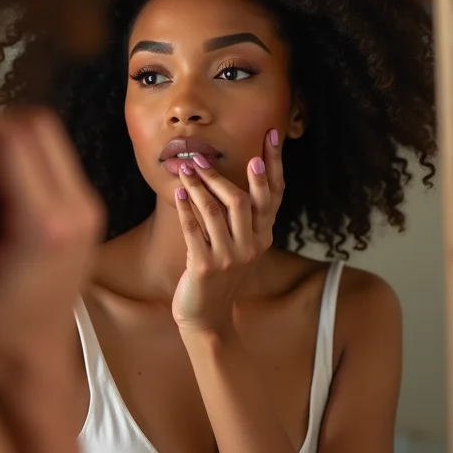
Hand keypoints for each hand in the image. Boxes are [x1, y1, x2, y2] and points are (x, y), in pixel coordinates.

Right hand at [0, 107, 104, 391]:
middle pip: (39, 126)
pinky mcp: (82, 212)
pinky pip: (48, 165)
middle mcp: (77, 208)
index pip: (16, 141)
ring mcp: (86, 208)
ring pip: (45, 141)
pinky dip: (13, 170)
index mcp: (46, 226)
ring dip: (0, 152)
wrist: (37, 371)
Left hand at [171, 129, 284, 335]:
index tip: (270, 136)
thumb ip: (242, 217)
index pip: (274, 194)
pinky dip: (185, 208)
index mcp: (263, 236)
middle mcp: (251, 245)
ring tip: (183, 169)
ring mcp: (229, 257)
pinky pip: (193, 229)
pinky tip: (178, 192)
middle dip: (221, 175)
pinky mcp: (204, 266)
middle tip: (200, 157)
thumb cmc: (221, 274)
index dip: (274, 164)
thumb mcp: (239, 245)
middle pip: (242, 200)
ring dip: (197, 186)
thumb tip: (230, 176)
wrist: (207, 317)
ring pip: (214, 211)